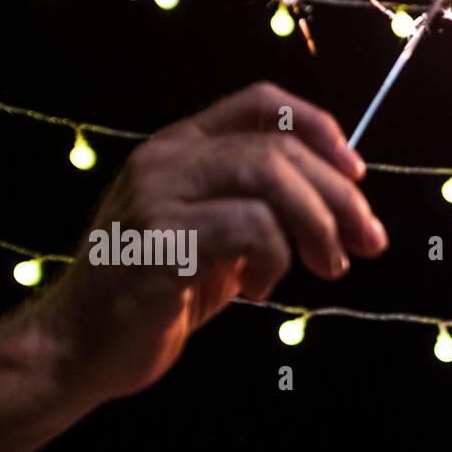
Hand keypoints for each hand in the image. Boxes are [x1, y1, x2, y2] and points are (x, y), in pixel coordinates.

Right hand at [44, 81, 387, 402]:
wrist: (82, 348)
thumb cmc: (155, 295)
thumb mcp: (215, 239)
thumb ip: (259, 209)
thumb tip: (340, 204)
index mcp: (180, 147)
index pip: (260, 102)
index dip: (319, 127)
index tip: (357, 173)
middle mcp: (167, 159)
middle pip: (279, 148)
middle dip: (340, 196)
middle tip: (369, 242)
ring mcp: (158, 196)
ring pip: (270, 179)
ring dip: (318, 227)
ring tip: (327, 267)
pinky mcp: (161, 241)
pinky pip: (250, 230)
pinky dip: (274, 262)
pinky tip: (257, 292)